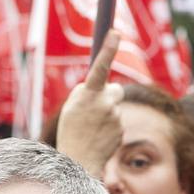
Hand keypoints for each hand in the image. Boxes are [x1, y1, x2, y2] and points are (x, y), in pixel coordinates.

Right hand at [55, 30, 124, 177]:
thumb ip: (88, 93)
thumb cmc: (71, 131)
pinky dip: (109, 127)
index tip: (115, 32)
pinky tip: (98, 137)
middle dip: (108, 95)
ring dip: (106, 113)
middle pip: (115, 89)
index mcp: (89, 94)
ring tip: (91, 128)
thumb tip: (107, 87)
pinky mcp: (122, 129)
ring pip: (115, 107)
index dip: (108, 48)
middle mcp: (105, 103)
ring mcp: (116, 117)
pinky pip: (117, 121)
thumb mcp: (73, 106)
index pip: (100, 66)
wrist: (78, 161)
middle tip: (93, 109)